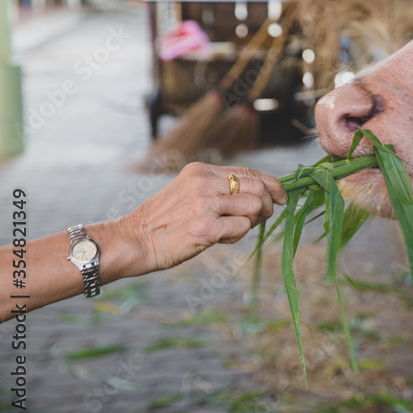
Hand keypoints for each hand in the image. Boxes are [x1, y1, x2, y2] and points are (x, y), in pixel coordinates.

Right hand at [120, 163, 286, 273]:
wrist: (132, 241)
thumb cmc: (163, 222)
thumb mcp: (189, 192)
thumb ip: (219, 189)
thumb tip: (260, 194)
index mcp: (201, 171)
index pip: (249, 171)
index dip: (272, 183)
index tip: (281, 195)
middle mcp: (204, 183)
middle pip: (258, 186)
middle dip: (269, 202)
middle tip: (263, 216)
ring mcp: (205, 204)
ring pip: (254, 206)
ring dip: (252, 221)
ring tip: (230, 230)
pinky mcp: (205, 228)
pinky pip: (243, 228)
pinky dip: (238, 235)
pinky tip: (220, 238)